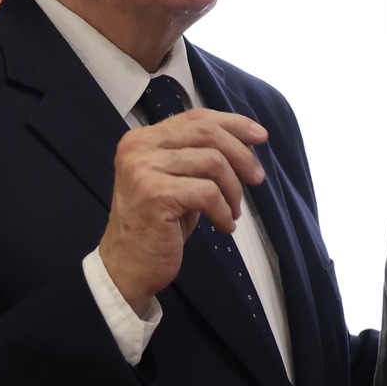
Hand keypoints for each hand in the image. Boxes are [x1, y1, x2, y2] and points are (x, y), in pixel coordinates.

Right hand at [100, 109, 267, 310]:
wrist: (127, 267)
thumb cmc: (156, 227)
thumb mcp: (176, 182)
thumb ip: (198, 157)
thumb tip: (245, 141)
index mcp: (142, 139)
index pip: (195, 118)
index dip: (232, 123)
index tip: (259, 136)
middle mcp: (139, 147)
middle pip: (206, 132)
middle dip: (241, 153)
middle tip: (257, 178)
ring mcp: (144, 169)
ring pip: (212, 162)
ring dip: (233, 190)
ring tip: (233, 212)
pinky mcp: (155, 194)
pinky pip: (208, 193)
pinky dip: (224, 211)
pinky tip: (224, 226)